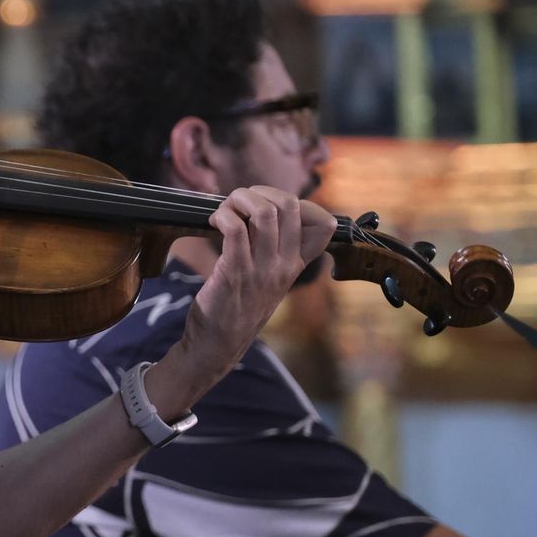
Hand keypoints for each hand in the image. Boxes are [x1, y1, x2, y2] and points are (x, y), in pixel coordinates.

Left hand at [176, 186, 335, 388]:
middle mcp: (285, 265)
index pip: (323, 224)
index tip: (269, 205)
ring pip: (264, 212)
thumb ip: (274, 251)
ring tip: (224, 210)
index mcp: (296, 264)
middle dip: (260, 192)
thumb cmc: (238, 307)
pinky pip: (235, 230)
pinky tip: (213, 221)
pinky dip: (223, 216)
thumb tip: (267, 213)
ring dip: (239, 199)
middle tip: (238, 203)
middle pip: (290, 205)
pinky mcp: (235, 272)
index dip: (298, 202)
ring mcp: (262, 269)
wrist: (218, 345)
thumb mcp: (269, 280)